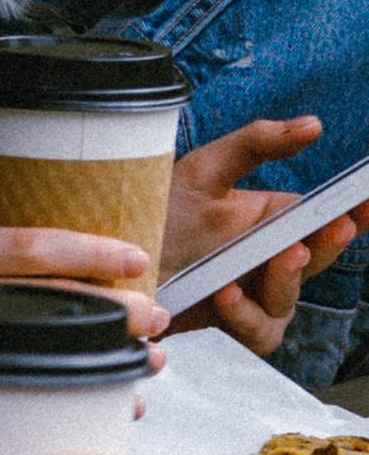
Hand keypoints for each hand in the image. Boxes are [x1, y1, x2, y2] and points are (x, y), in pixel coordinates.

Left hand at [161, 113, 366, 355]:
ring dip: (289, 279)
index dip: (358, 211)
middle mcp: (269, 259)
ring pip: (290, 298)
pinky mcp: (230, 327)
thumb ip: (256, 144)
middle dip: (331, 242)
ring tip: (286, 255)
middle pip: (318, 256)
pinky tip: (228, 294)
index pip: (328, 216)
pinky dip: (246, 315)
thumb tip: (313, 125)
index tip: (367, 198)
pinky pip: (256, 330)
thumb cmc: (159, 214)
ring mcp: (254, 296)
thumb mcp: (203, 170)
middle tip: (337, 226)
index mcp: (272, 220)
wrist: (112, 262)